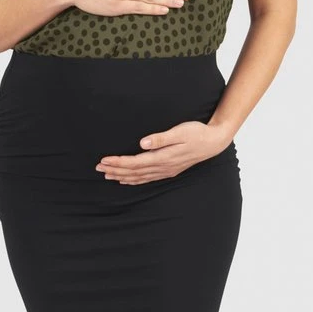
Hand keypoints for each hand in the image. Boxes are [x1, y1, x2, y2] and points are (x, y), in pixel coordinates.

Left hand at [96, 120, 232, 184]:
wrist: (214, 142)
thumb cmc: (197, 133)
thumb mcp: (180, 131)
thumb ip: (161, 138)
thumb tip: (143, 143)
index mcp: (164, 157)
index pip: (136, 162)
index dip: (119, 162)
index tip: (104, 160)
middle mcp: (163, 167)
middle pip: (134, 172)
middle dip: (115, 170)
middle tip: (98, 168)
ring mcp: (166, 170)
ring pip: (139, 177)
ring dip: (122, 176)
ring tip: (107, 175)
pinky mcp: (169, 170)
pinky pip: (147, 178)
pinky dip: (135, 180)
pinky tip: (126, 180)